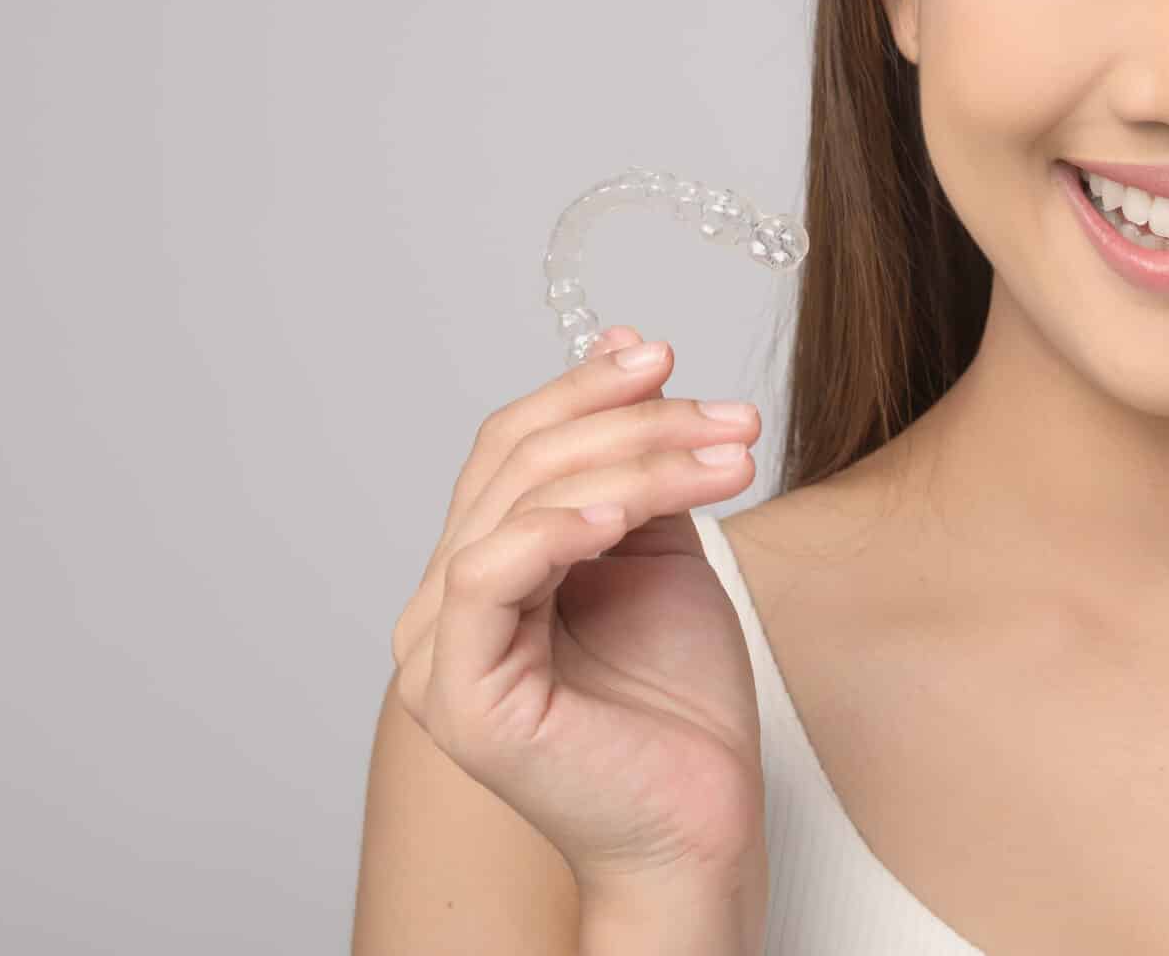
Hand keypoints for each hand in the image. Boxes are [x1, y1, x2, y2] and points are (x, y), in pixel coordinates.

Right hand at [388, 326, 769, 891]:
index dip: (584, 389)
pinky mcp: (458, 696)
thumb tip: (624, 345)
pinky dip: (555, 529)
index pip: (513, 445)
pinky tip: (627, 515)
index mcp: (483, 566)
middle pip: (516, 462)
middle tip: (730, 418)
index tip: (670, 353)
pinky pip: (486, 577)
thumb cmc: (680, 704)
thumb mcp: (662, 552)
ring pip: (514, 503)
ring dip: (632, 464)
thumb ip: (636, 465)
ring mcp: (439, 651)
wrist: (700, 822)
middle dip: (631, 422)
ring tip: (725, 461)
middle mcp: (444, 603)